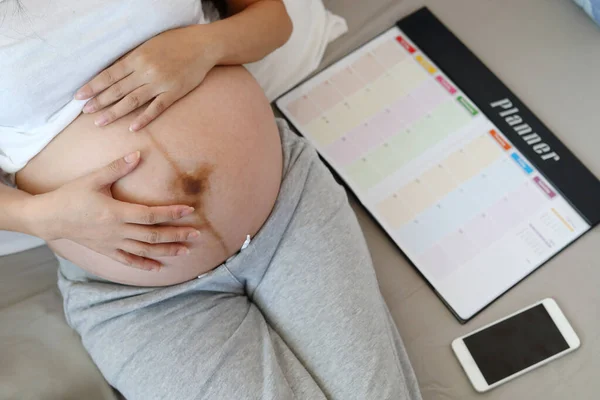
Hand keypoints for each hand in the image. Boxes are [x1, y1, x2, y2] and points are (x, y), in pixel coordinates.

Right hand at [26, 151, 199, 270]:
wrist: (49, 218)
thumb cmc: (71, 195)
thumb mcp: (93, 179)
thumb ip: (117, 167)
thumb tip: (138, 154)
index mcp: (116, 213)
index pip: (150, 215)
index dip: (171, 213)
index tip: (189, 210)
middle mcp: (117, 231)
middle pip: (153, 235)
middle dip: (176, 235)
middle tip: (197, 234)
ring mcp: (112, 243)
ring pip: (144, 250)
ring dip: (166, 251)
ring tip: (186, 251)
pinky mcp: (106, 250)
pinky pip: (127, 260)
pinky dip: (143, 264)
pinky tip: (158, 267)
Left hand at [75, 26, 217, 131]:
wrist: (202, 46)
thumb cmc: (174, 43)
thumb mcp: (149, 45)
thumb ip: (133, 59)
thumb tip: (113, 73)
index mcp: (137, 57)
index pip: (109, 75)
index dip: (93, 86)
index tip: (79, 96)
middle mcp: (146, 71)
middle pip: (117, 90)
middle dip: (99, 102)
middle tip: (85, 112)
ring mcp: (160, 83)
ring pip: (132, 101)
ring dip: (115, 113)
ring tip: (100, 122)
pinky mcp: (174, 92)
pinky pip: (156, 108)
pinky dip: (144, 118)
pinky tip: (132, 128)